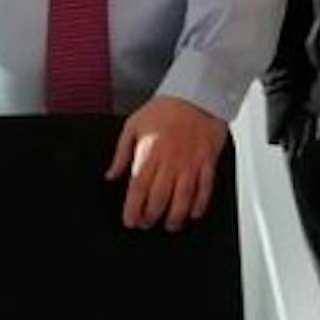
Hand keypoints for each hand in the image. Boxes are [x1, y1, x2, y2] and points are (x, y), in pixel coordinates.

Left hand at [107, 96, 226, 231]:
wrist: (197, 94)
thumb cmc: (166, 108)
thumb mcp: (133, 125)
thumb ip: (121, 153)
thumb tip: (112, 174)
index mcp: (149, 152)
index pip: (138, 189)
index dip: (133, 209)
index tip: (130, 220)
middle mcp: (170, 160)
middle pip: (159, 197)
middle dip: (151, 216)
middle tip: (147, 224)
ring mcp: (191, 162)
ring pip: (182, 197)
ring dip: (175, 216)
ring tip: (170, 225)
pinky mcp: (208, 161)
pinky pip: (205, 187)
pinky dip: (200, 203)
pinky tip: (194, 212)